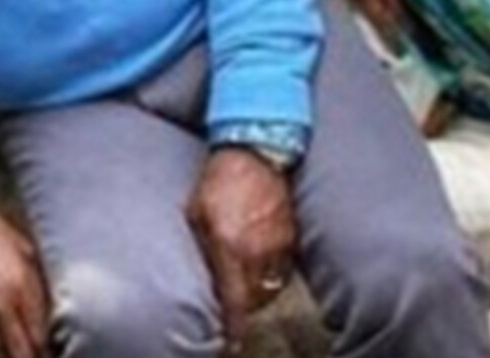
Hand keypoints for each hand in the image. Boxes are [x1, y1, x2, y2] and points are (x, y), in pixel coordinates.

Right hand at [0, 192, 49, 357]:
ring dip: (7, 354)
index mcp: (22, 288)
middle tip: (34, 352)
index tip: (50, 350)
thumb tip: (51, 316)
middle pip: (21, 352)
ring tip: (13, 350)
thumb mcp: (25, 251)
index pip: (41, 338)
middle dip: (29, 355)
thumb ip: (39, 287)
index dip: (48, 350)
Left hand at [187, 148, 297, 351]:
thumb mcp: (197, 214)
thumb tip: (203, 278)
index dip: (234, 328)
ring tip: (243, 284)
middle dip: (241, 307)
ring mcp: (279, 244)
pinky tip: (258, 263)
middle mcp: (257, 251)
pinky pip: (282, 269)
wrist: (255, 151)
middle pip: (254, 299)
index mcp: (230, 247)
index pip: (235, 301)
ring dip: (256, 292)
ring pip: (270, 287)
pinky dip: (270, 273)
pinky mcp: (292, 236)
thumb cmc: (219, 180)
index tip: (232, 344)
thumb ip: (202, 248)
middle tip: (230, 303)